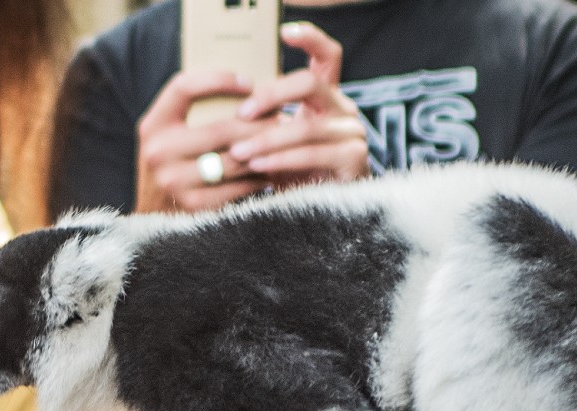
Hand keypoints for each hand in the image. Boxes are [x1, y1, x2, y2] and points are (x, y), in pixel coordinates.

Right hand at [136, 70, 275, 212]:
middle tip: (280, 118)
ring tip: (280, 143)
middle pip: (219, 129)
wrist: (151, 216)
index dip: (217, 80)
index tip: (248, 83)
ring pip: (234, 160)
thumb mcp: (168, 134)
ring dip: (262, 151)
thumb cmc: (171, 164)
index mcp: (153, 125)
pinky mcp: (193, 205)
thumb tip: (244, 87)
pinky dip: (257, 178)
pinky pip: (237, 187)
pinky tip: (268, 170)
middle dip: (256, 123)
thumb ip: (192, 112)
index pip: (183, 88)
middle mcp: (159, 152)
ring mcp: (174, 181)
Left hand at [228, 22, 369, 189]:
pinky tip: (259, 167)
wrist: (321, 213)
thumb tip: (222, 106)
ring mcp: (352, 133)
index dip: (310, 38)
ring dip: (267, 138)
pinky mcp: (354, 160)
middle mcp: (344, 109)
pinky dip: (282, 160)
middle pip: (310, 84)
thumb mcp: (276, 140)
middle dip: (271, 95)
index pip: (327, 56)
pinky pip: (313, 154)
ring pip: (306, 126)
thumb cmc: (293, 172)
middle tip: (241, 113)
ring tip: (238, 150)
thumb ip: (263, 120)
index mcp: (327, 97)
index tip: (284, 32)